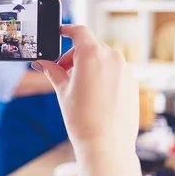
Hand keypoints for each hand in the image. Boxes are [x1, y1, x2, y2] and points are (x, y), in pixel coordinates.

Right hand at [32, 25, 138, 152]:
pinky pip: (116, 72)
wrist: (106, 145)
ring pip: (105, 59)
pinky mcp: (132, 84)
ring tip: (79, 86)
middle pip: (91, 46)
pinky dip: (104, 75)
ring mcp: (125, 70)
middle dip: (75, 55)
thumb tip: (42, 63)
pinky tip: (95, 95)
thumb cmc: (83, 120)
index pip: (80, 32)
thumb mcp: (63, 92)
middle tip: (63, 71)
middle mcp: (113, 58)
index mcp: (93, 55)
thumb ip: (53, 72)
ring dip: (90, 65)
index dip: (68, 30)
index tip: (60, 33)